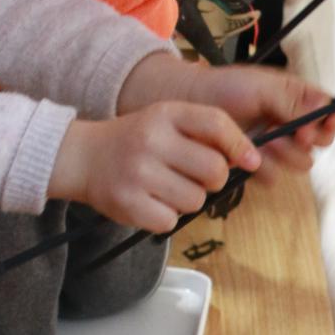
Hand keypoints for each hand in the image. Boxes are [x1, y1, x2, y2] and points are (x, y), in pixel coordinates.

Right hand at [47, 101, 260, 232]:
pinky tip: (151, 201)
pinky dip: (166, 216)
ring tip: (167, 187)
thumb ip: (204, 132)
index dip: (240, 145)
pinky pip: (172, 220)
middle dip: (214, 179)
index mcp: (164, 114)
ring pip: (196, 200)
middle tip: (196, 176)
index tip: (251, 160)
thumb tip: (249, 158)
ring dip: (189, 199)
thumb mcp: (165, 121)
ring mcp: (139, 173)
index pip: (216, 124)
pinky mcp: (129, 204)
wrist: (83, 157)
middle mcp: (151, 140)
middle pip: (215, 169)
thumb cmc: (135, 141)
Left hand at [114, 55, 334, 186]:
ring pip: (300, 164)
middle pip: (320, 143)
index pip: (331, 114)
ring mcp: (275, 147)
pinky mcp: (256, 166)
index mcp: (297, 100)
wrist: (186, 105)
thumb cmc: (222, 88)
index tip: (321, 125)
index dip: (331, 122)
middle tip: (289, 134)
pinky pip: (274, 177)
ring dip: (285, 155)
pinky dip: (265, 170)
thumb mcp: (260, 87)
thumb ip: (294, 100)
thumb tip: (332, 108)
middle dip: (306, 140)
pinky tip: (250, 159)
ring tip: (265, 143)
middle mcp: (291, 124)